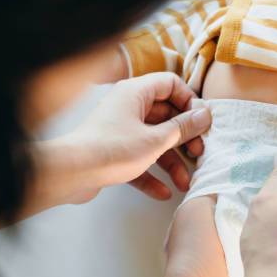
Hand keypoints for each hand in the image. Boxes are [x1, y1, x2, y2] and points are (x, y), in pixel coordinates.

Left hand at [30, 73, 211, 209]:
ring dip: (171, 162)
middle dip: (184, 138)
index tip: (200, 121)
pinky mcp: (114, 150)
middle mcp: (128, 106)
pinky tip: (163, 192)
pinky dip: (152, 173)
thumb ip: (183, 127)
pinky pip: (140, 158)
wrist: (72, 173)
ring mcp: (121, 129)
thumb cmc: (112, 149)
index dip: (189, 101)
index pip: (171, 84)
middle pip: (166, 116)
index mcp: (136, 93)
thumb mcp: (156, 139)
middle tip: (198, 153)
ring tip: (184, 182)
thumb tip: (204, 115)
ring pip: (154, 140)